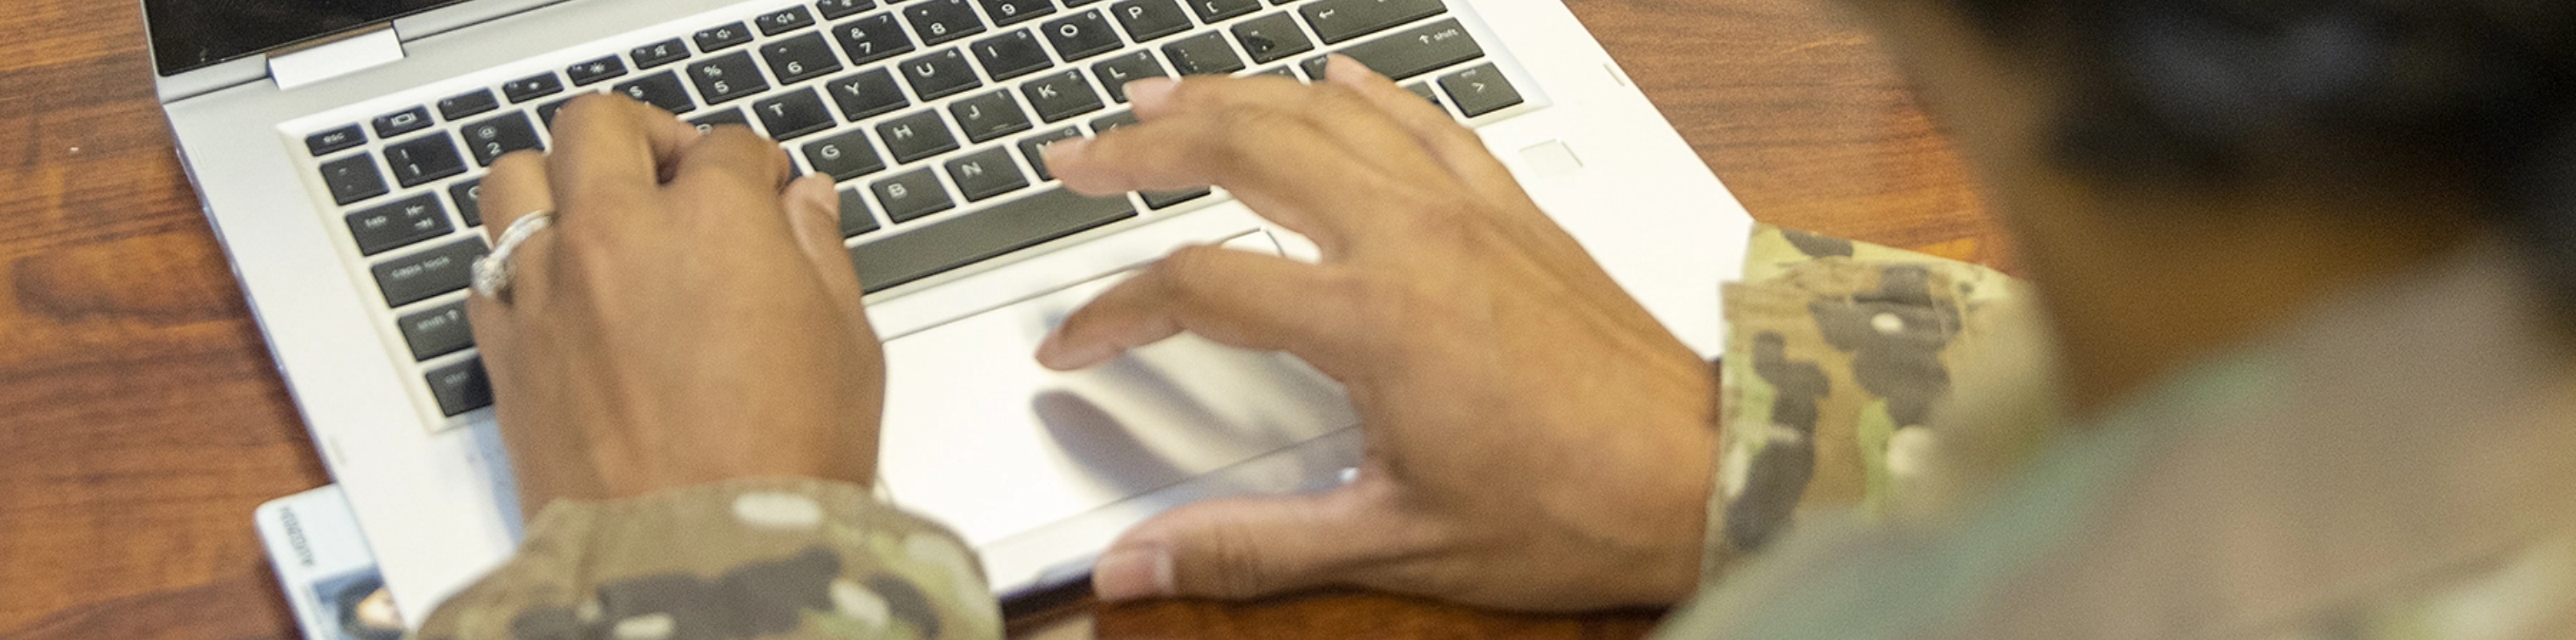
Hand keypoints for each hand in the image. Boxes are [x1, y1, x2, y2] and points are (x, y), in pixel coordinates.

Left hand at [469, 95, 883, 516]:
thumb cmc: (782, 465)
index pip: (726, 146)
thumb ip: (820, 255)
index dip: (755, 166)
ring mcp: (549, 289)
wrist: (701, 561)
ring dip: (559, 179)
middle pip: (601, 125)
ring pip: (517, 177)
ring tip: (597, 214)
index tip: (766, 190)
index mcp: (715, 221)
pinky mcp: (506, 350)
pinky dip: (520, 266)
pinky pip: (486, 271)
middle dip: (645, 137)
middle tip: (675, 172)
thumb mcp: (847, 347)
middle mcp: (617, 236)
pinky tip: (564, 294)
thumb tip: (807, 204)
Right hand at [1039, 57, 1719, 609]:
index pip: (1197, 285)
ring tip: (1164, 95)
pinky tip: (1330, 78)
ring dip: (1233, 96)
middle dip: (1146, 144)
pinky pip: (1421, 121)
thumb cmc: (1570, 509)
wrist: (1702, 476)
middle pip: (1246, 149)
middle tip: (1078, 156)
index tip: (1071, 346)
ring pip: (1325, 114)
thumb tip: (1133, 567)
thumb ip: (1247, 548)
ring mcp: (1466, 212)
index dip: (1112, 311)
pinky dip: (1361, 92)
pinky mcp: (1513, 210)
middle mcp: (1412, 240)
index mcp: (1371, 319)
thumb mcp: (1392, 542)